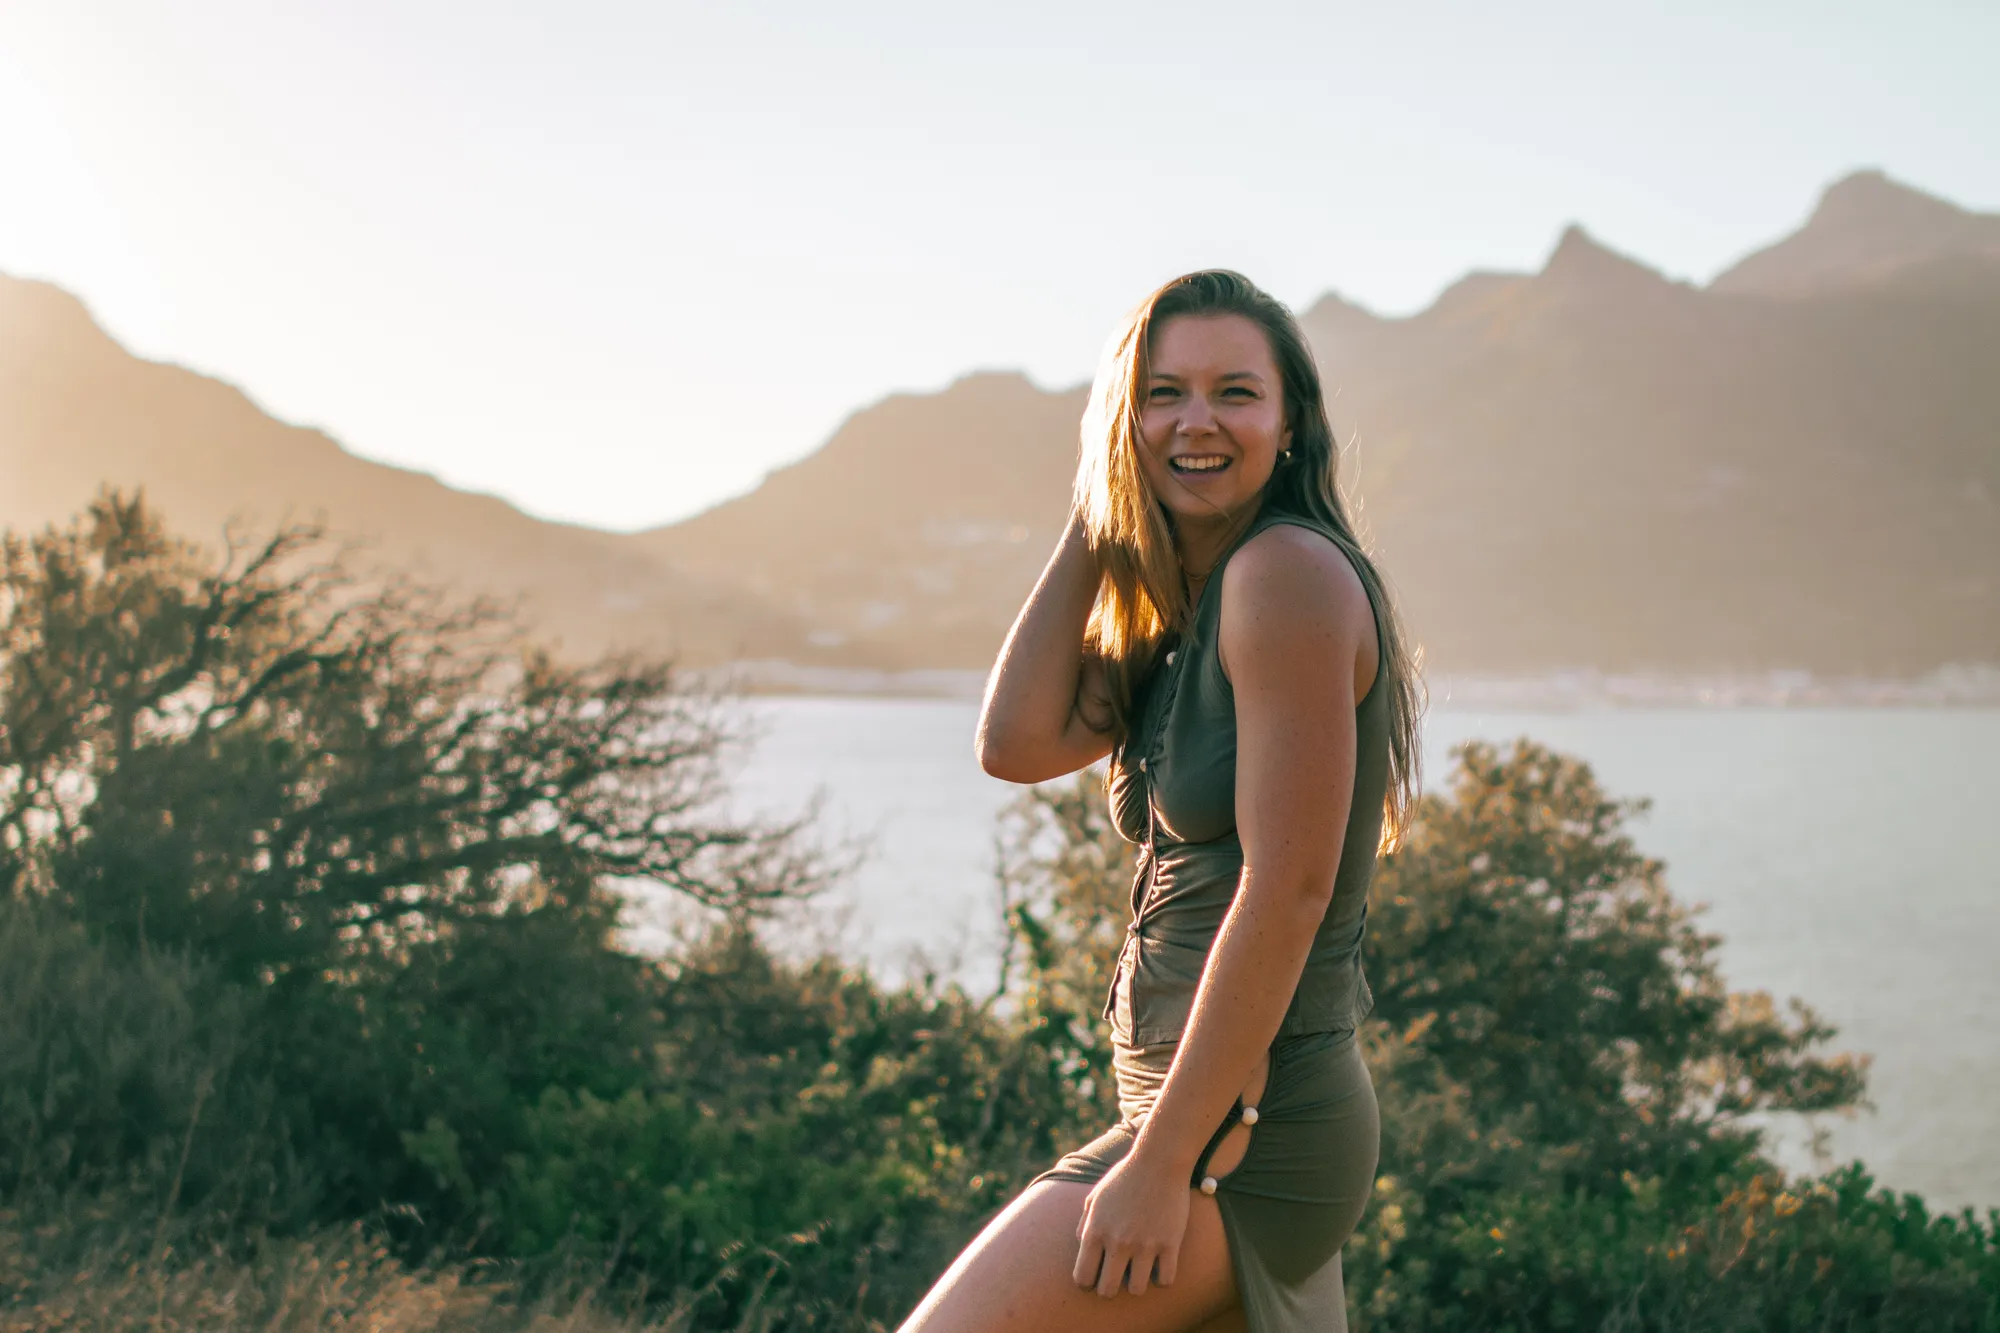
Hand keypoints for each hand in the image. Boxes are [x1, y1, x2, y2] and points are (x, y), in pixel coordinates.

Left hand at [1072, 1146, 1191, 1297]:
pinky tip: (1160, 1265)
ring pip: (1137, 1290)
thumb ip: (1085, 1224)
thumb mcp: (1095, 1196)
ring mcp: (1145, 1244)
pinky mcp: (1170, 1243)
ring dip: (1137, 1283)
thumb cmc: (1124, 1176)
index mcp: (1096, 1231)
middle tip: (1118, 1277)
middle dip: (1109, 1288)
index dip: (1087, 1283)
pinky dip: (1162, 1278)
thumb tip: (1083, 1248)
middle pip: (1107, 1291)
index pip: (1083, 1277)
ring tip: (1140, 1269)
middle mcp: (1118, 1241)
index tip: (1095, 1277)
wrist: (1159, 1159)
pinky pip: (1165, 1280)